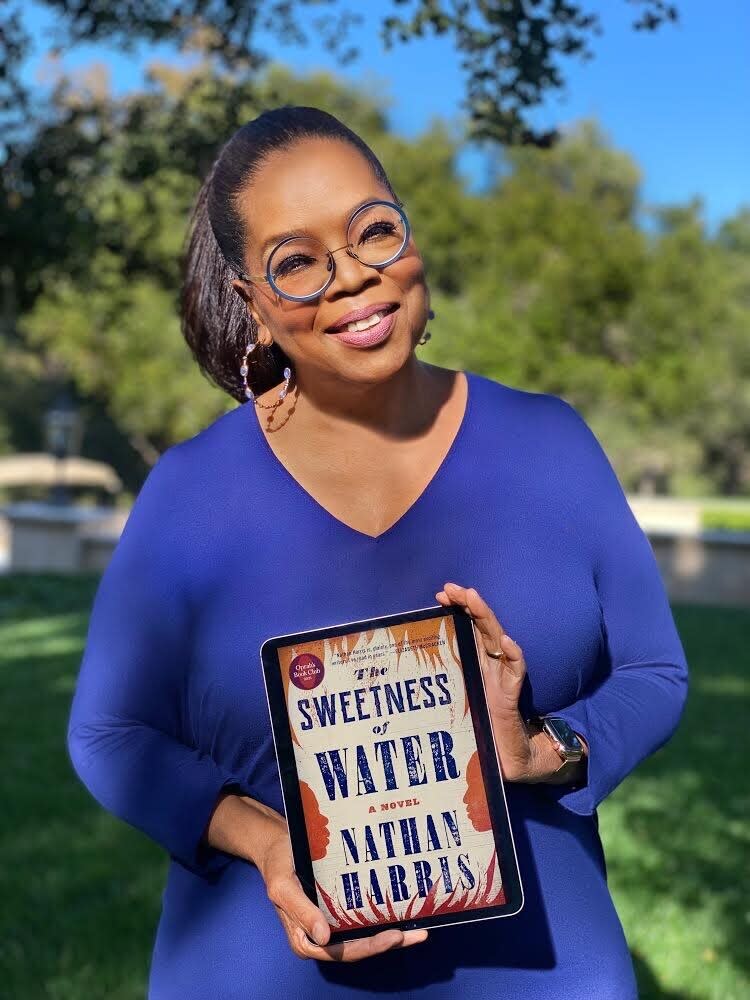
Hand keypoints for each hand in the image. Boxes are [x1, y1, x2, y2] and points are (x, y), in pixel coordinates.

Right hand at [254, 812, 428, 960]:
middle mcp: (321, 936)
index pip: (341, 952)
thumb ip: (301, 911)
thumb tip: (324, 937)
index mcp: (305, 939)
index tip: (394, 936)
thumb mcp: (282, 887)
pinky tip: (404, 912)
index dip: (370, 947)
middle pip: (359, 947)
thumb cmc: (278, 865)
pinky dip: (382, 917)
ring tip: (420, 930)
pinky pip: (362, 917)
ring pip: (364, 935)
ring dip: (392, 935)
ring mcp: (331, 922)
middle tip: (418, 934)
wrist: (277, 844)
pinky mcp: (339, 908)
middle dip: (389, 943)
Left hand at [435, 582, 583, 783]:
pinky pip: (516, 673)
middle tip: (452, 587)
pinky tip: (507, 643)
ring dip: (486, 618)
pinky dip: (514, 656)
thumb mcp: (456, 707)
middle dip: (469, 605)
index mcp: (477, 666)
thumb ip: (440, 693)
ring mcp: (503, 679)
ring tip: (474, 598)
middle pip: (482, 628)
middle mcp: (491, 667)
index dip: (458, 610)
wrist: (513, 760)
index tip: (440, 594)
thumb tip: (401, 680)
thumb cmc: (482, 733)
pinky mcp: (512, 697)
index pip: (468, 630)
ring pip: (497, 641)